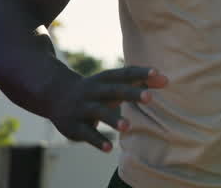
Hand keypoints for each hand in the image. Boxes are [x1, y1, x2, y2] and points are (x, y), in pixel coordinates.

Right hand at [47, 66, 168, 151]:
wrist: (54, 95)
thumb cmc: (97, 90)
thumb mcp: (113, 84)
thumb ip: (139, 82)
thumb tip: (166, 80)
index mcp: (105, 79)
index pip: (124, 74)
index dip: (140, 73)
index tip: (157, 73)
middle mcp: (94, 91)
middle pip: (114, 91)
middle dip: (131, 93)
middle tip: (150, 97)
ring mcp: (82, 108)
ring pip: (98, 112)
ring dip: (112, 119)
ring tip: (128, 127)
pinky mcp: (74, 126)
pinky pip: (86, 134)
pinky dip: (97, 140)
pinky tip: (109, 148)